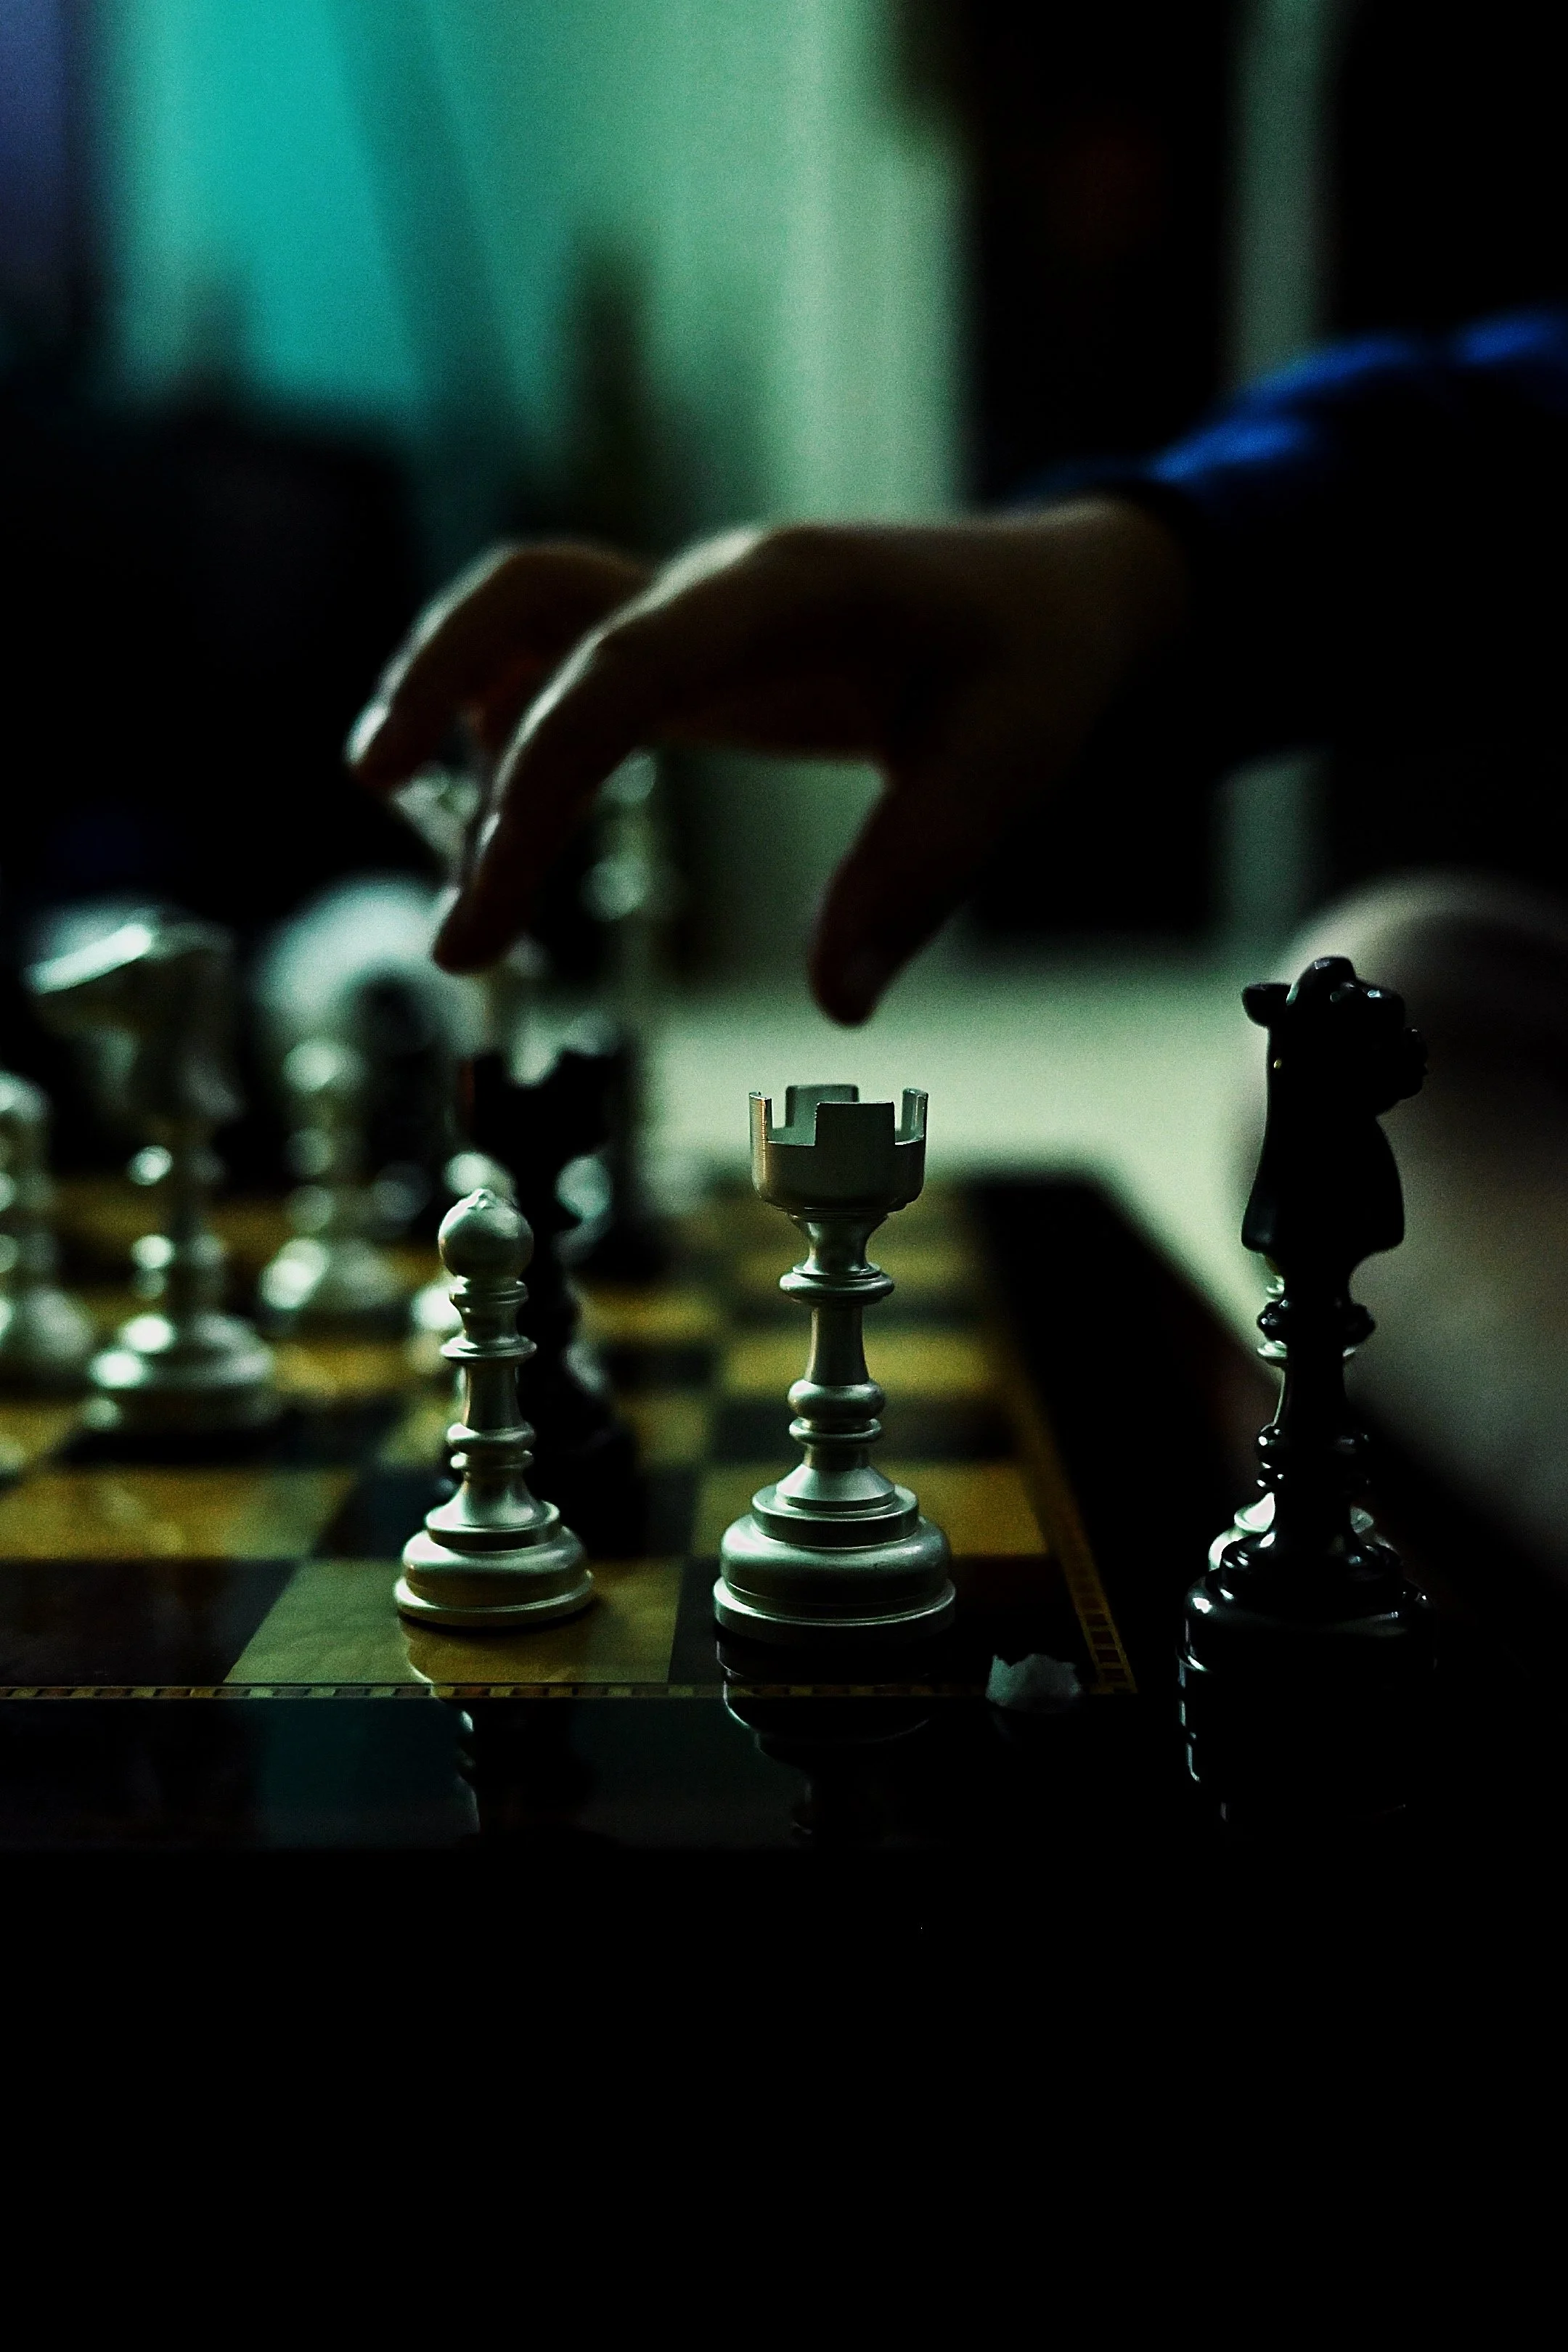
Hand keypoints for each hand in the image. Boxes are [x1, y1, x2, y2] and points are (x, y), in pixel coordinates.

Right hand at [348, 500, 1190, 1022]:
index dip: (531, 792)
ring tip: (389, 807)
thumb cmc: (1031, 674)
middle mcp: (715, 585)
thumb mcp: (1006, 770)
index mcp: (780, 595)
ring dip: (448, 693)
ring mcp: (694, 605)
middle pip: (532, 606)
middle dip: (443, 712)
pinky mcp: (690, 644)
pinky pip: (566, 656)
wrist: (1054, 599)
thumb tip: (834, 1006)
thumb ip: (913, 877)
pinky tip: (493, 810)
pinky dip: (505, 716)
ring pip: (528, 613)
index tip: (480, 918)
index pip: (612, 676)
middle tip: (400, 841)